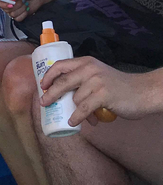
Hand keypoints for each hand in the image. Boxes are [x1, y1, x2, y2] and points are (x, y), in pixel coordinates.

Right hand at [0, 0, 65, 21]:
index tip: (11, 4)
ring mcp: (12, 11)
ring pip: (13, 14)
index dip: (3, 5)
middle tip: (23, 0)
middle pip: (6, 9)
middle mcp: (7, 4)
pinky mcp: (18, 16)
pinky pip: (18, 18)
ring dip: (21, 9)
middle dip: (17, 6)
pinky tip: (26, 9)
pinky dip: (24, 14)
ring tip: (25, 3)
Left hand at [40, 56, 158, 125]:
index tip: (42, 86)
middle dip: (50, 94)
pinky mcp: (103, 94)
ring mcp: (96, 81)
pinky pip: (84, 108)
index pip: (60, 65)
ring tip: (78, 117)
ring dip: (75, 110)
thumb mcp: (98, 76)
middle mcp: (89, 69)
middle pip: (62, 82)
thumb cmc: (118, 86)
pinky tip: (74, 122)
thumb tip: (61, 96)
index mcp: (85, 62)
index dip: (48, 76)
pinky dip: (77, 117)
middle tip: (44, 103)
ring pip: (75, 98)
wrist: (142, 91)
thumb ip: (82, 81)